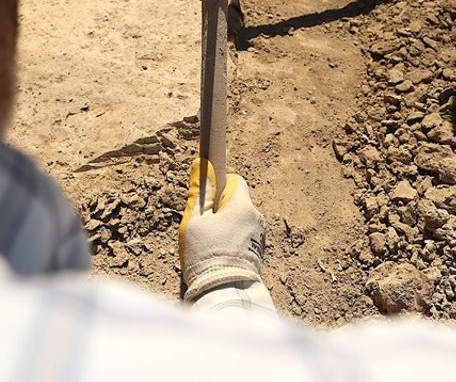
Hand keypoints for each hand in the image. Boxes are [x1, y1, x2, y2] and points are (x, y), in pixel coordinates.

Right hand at [179, 159, 265, 301]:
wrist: (225, 293)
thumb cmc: (207, 255)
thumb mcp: (195, 220)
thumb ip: (200, 192)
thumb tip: (202, 164)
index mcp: (242, 206)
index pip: (234, 180)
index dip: (217, 186)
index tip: (206, 199)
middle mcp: (256, 218)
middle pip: (236, 202)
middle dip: (219, 211)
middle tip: (204, 228)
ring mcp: (260, 237)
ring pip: (238, 221)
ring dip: (225, 228)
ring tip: (210, 247)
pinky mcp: (259, 253)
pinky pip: (243, 238)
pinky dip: (231, 242)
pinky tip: (219, 257)